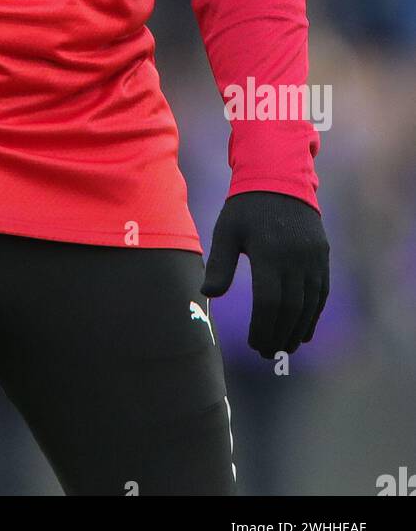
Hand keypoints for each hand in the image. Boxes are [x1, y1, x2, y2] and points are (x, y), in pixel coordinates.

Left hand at [201, 191, 328, 358]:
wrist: (279, 177)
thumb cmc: (246, 207)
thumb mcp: (227, 231)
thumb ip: (220, 264)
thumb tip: (208, 295)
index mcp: (269, 253)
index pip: (269, 302)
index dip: (263, 328)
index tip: (254, 345)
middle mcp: (295, 258)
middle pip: (290, 309)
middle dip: (278, 335)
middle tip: (267, 354)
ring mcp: (312, 257)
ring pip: (308, 305)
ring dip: (297, 330)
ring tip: (284, 348)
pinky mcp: (322, 255)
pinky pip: (321, 292)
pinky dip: (313, 315)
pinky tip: (303, 331)